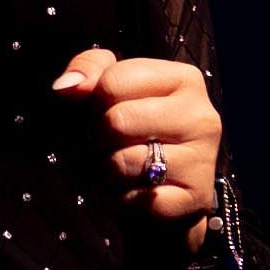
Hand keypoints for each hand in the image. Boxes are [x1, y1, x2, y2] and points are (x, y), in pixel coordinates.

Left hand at [51, 45, 219, 252]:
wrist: (164, 196)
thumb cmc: (133, 134)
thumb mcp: (111, 89)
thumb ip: (89, 68)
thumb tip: (66, 86)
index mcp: (183, 79)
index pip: (114, 81)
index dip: (95, 102)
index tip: (105, 113)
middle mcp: (200, 115)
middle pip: (117, 121)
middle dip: (99, 138)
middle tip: (110, 145)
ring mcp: (202, 159)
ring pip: (123, 162)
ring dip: (107, 172)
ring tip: (121, 170)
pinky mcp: (194, 198)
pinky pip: (135, 199)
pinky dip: (120, 201)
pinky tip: (132, 193)